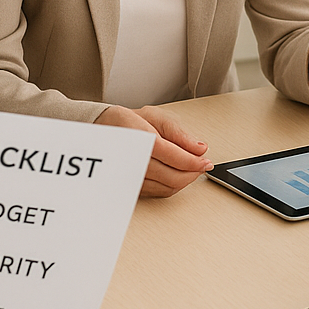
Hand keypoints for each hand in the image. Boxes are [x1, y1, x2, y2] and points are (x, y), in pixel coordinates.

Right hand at [96, 104, 210, 196]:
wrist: (101, 131)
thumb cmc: (128, 122)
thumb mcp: (155, 117)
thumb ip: (178, 133)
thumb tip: (200, 148)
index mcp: (140, 138)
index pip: (173, 156)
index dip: (193, 162)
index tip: (206, 161)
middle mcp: (134, 160)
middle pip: (171, 177)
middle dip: (193, 173)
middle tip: (203, 165)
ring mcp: (131, 176)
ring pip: (167, 187)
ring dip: (185, 181)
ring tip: (193, 168)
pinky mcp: (132, 186)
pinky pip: (158, 192)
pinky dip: (173, 185)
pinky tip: (179, 174)